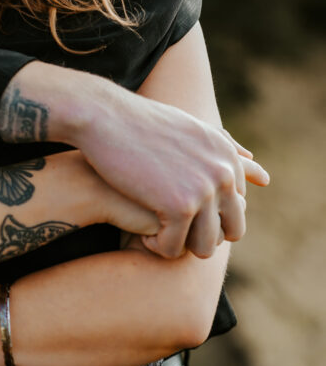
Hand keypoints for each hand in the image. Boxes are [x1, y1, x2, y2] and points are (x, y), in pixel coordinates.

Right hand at [77, 87, 267, 258]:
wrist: (104, 117)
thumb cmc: (139, 123)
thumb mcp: (190, 129)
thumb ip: (225, 149)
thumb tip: (259, 168)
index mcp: (227, 156)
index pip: (236, 207)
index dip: (207, 214)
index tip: (178, 206)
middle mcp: (224, 173)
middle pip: (230, 232)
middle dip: (203, 236)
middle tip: (173, 227)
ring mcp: (204, 190)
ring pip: (204, 247)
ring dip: (180, 245)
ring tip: (158, 232)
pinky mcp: (179, 207)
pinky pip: (173, 248)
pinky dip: (157, 247)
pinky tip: (143, 234)